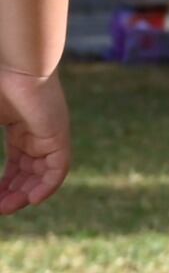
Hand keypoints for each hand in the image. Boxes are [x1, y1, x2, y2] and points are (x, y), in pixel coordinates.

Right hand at [0, 67, 63, 216]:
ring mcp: (50, 134)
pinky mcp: (59, 135)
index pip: (16, 163)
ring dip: (26, 193)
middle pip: (28, 172)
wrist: (15, 63)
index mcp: (19, 127)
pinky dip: (47, 185)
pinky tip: (32, 200)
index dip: (4, 182)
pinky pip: (58, 168)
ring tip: (8, 209)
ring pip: (43, 173)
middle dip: (12, 192)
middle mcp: (38, 133)